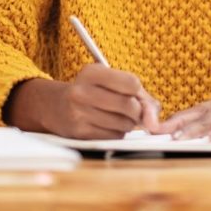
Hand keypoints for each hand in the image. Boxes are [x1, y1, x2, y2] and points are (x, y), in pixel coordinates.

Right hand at [3, 66, 161, 138]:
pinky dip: (117, 133)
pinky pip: (114, 137)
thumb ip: (140, 96)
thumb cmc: (92, 92)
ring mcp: (79, 114)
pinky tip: (106, 126)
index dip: (137, 91)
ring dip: (127, 124)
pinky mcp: (80, 133)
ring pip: (124, 124)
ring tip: (115, 116)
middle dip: (136, 111)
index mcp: (91, 73)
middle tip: (128, 109)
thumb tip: (154, 122)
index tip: (132, 93)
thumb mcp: (111, 83)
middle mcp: (82, 92)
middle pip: (130, 106)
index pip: (132, 83)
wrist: (56, 107)